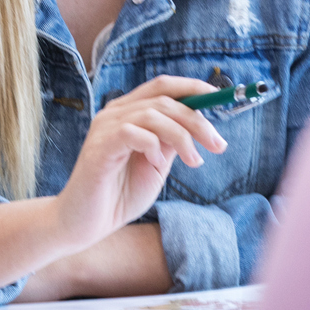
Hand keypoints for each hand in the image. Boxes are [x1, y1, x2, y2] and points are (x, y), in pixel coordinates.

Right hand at [52, 75, 225, 249]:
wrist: (87, 222)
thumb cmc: (120, 194)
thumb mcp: (156, 164)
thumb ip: (171, 143)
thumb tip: (197, 126)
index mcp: (128, 113)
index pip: (162, 86)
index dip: (193, 88)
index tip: (221, 99)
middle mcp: (114, 113)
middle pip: (164, 99)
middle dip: (199, 120)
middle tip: (218, 145)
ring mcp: (104, 128)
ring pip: (153, 114)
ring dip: (183, 136)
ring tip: (194, 162)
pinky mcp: (100, 147)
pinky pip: (133, 133)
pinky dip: (154, 147)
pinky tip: (156, 164)